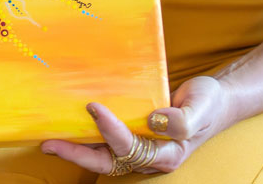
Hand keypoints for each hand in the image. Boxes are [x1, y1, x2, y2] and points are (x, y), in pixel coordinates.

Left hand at [39, 76, 231, 174]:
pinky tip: (67, 123)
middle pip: (107, 161)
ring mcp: (138, 146)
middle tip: (49, 143)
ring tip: (48, 139)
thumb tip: (155, 121)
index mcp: (166, 154)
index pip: (130, 148)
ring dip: (75, 148)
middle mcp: (148, 155)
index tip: (94, 106)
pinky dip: (86, 134)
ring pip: (101, 154)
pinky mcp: (132, 133)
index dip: (110, 130)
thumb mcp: (201, 108)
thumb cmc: (208, 104)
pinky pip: (104, 140)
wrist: (213, 100)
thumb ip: (182, 120)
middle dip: (77, 154)